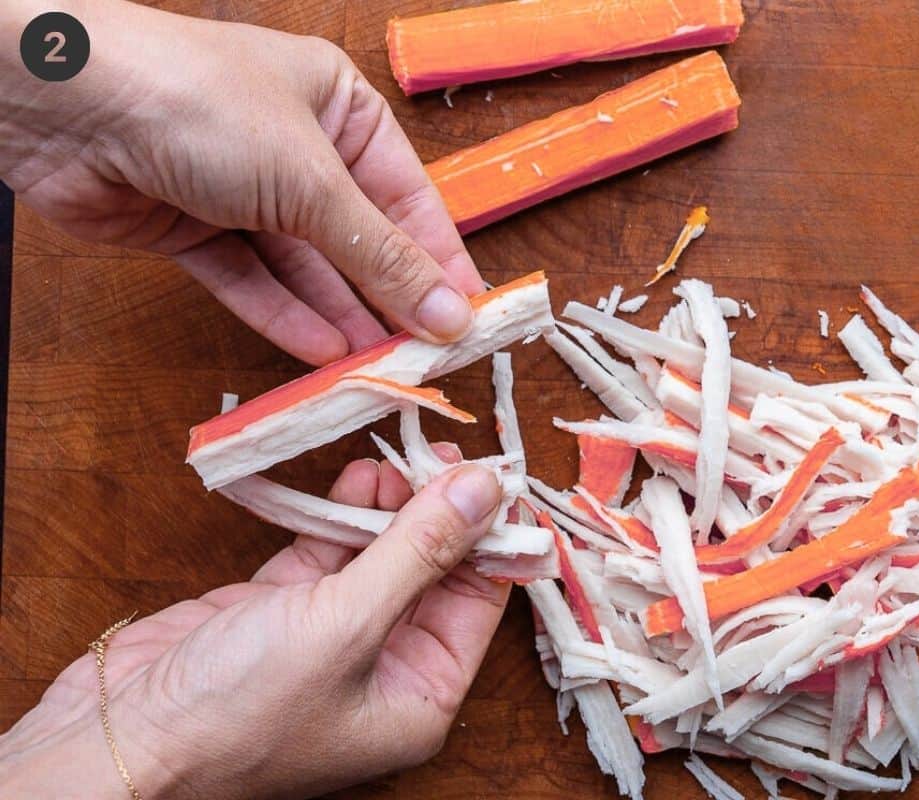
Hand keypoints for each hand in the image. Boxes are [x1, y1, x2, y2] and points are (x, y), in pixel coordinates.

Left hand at [0, 0, 482, 364]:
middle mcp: (296, 148)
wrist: (62, 102)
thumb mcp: (312, 180)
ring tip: (380, 370)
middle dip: (391, 299)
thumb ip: (381, 255)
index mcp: (339, 108)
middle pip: (358, 239)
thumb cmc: (199, 104)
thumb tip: (451, 314)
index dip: (440, 261)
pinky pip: (252, 282)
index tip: (472, 319)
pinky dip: (284, 317)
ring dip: (342, 319)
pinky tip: (322, 354)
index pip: (408, 197)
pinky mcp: (194, 229)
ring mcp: (242, 190)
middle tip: (426, 359)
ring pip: (306, 269)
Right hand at [0, 455, 508, 798]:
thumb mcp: (348, 624)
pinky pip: (328, 549)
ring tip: (398, 456)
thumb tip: (484, 489)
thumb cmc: (240, 710)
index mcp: (420, 695)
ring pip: (381, 553)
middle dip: (439, 511)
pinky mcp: (281, 608)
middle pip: (434, 571)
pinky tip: (358, 475)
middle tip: (440, 449)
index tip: (492, 471)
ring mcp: (331, 635)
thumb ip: (419, 550)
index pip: (480, 601)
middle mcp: (384, 667)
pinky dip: (342, 512)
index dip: (490, 535)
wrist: (116, 741)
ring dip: (391, 504)